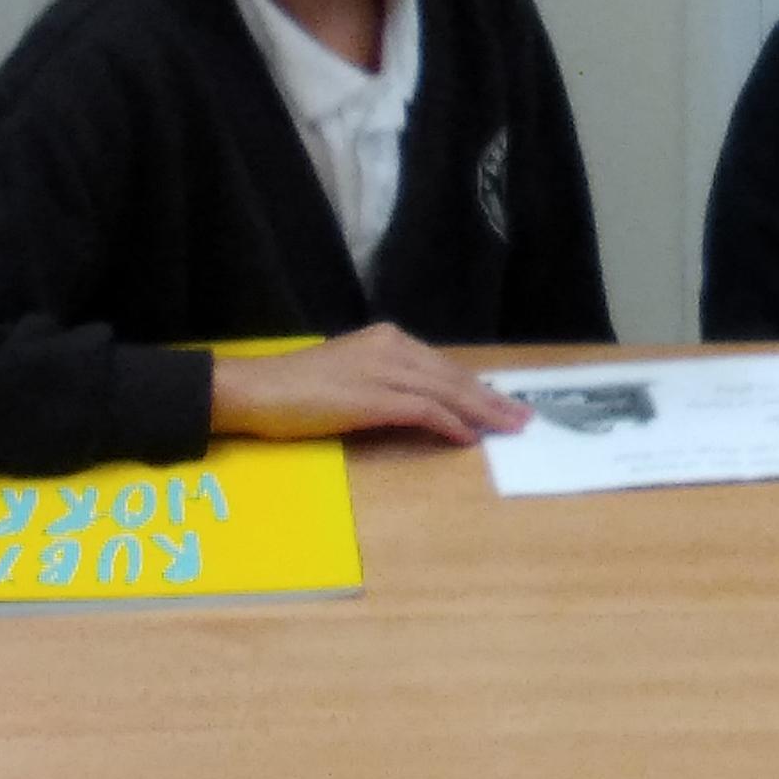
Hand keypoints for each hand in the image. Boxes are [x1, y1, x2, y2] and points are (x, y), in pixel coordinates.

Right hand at [207, 324, 530, 446]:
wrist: (255, 389)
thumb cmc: (294, 389)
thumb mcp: (349, 377)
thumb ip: (385, 385)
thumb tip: (422, 408)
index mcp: (386, 340)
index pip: (443, 365)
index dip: (477, 386)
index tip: (503, 402)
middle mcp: (390, 347)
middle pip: (453, 376)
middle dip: (491, 398)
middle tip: (523, 417)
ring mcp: (381, 370)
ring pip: (446, 390)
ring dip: (482, 412)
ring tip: (508, 428)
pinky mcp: (371, 396)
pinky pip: (422, 409)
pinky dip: (449, 423)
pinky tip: (466, 438)